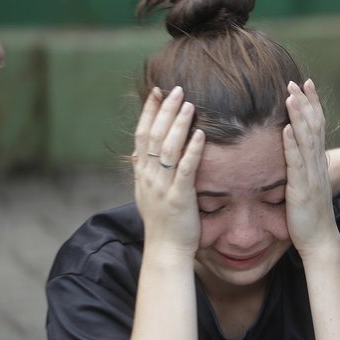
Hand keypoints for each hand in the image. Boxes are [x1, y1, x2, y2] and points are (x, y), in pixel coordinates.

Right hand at [132, 86, 204, 251]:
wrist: (165, 251)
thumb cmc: (163, 223)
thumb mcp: (147, 193)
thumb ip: (145, 172)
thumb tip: (139, 153)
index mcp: (142, 174)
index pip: (142, 135)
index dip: (148, 112)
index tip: (156, 91)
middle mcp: (148, 177)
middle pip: (153, 136)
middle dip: (163, 110)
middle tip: (174, 88)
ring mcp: (162, 187)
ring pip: (168, 149)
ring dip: (178, 124)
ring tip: (188, 102)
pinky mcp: (180, 199)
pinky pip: (186, 170)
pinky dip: (192, 151)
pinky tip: (201, 134)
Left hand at [283, 79, 337, 251]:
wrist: (321, 242)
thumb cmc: (310, 219)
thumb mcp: (308, 188)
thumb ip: (303, 170)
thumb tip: (295, 158)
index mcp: (318, 164)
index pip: (317, 127)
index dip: (313, 105)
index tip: (305, 85)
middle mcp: (318, 166)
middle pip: (314, 127)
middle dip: (306, 103)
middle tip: (297, 81)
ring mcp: (311, 176)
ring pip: (306, 140)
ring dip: (299, 117)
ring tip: (291, 96)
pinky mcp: (301, 189)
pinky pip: (297, 163)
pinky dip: (291, 145)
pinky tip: (285, 130)